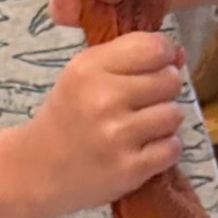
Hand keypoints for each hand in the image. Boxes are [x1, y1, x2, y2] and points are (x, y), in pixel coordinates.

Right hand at [15, 31, 184, 215]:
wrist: (38, 170)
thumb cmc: (68, 116)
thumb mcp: (84, 74)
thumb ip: (129, 55)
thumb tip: (180, 53)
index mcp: (90, 69)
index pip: (153, 48)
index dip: (164, 55)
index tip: (157, 66)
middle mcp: (103, 99)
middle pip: (170, 80)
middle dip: (164, 90)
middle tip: (143, 102)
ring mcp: (117, 136)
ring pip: (175, 114)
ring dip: (165, 122)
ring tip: (142, 127)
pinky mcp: (129, 169)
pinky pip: (172, 148)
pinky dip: (164, 149)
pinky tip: (144, 148)